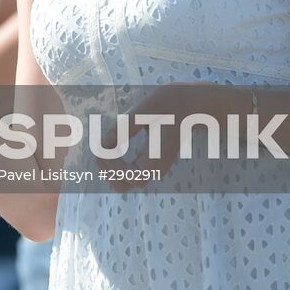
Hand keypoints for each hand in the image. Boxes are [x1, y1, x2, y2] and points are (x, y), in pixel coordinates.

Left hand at [95, 82, 215, 190]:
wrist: (186, 104)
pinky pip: (125, 172)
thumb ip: (124, 127)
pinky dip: (113, 163)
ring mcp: (149, 166)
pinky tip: (111, 144)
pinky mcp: (145, 161)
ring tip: (104, 144)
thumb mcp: (145, 110)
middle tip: (103, 145)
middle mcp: (154, 168)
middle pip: (123, 185)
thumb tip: (104, 144)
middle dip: (107, 169)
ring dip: (108, 167)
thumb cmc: (167, 103)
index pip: (131, 177)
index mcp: (158, 160)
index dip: (115, 165)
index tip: (108, 144)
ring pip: (122, 181)